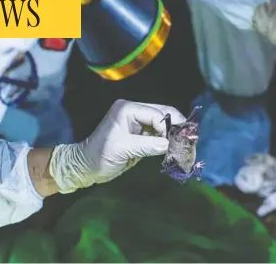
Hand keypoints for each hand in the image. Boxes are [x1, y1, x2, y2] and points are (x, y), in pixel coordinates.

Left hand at [48, 99, 185, 192]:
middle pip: (164, 114)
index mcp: (128, 109)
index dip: (170, 127)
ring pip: (163, 123)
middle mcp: (134, 110)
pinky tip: (174, 150)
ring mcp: (137, 120)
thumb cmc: (100, 156)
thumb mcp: (124, 150)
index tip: (180, 143)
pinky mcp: (139, 132)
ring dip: (173, 135)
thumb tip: (171, 144)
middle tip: (189, 143)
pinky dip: (167, 141)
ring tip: (184, 148)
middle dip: (176, 128)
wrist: (85, 167)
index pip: (157, 114)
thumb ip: (149, 145)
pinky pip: (158, 133)